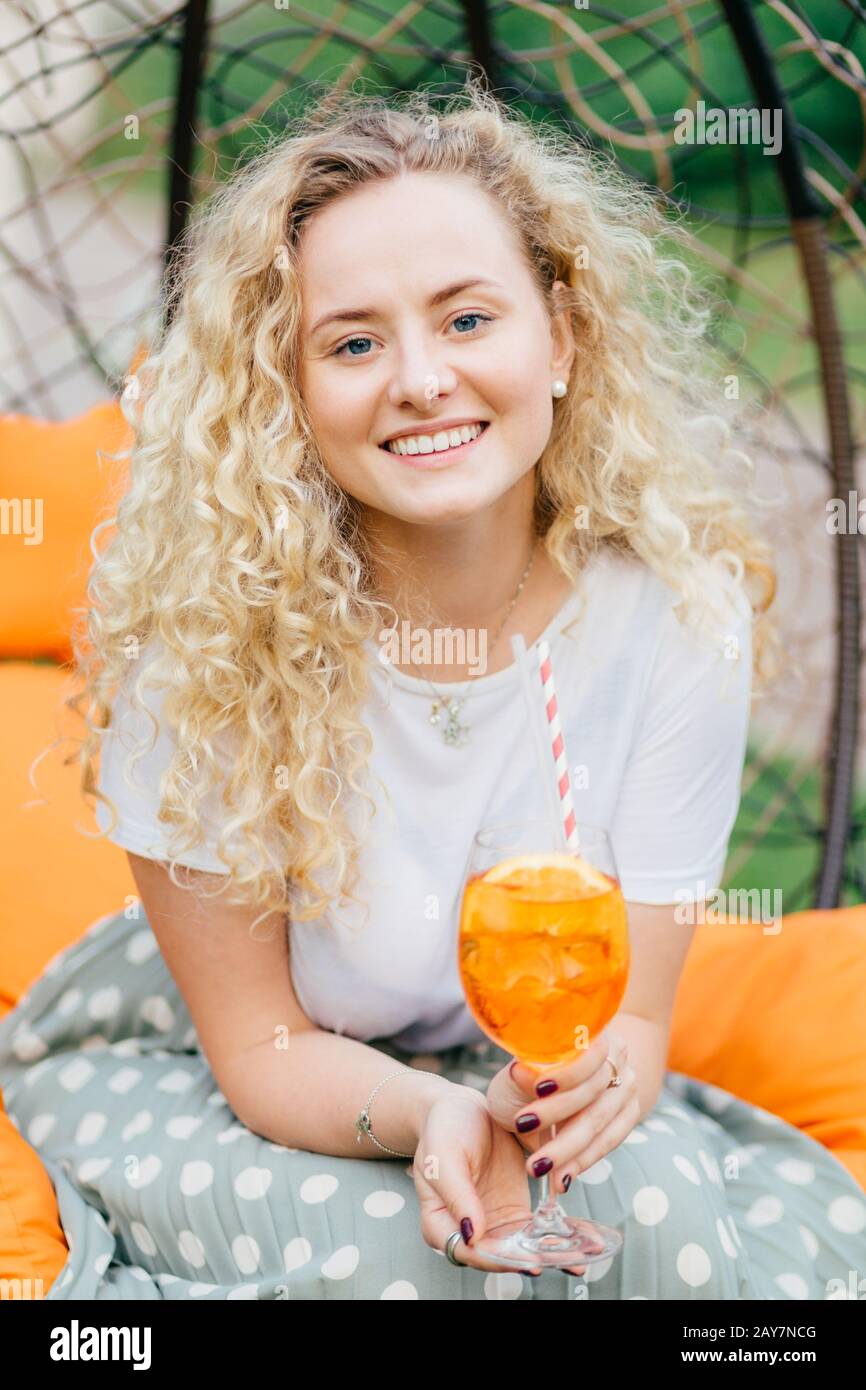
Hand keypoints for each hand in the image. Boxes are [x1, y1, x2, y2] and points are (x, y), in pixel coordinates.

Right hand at [410, 1084, 586, 1276]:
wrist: (462, 1107)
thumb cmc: (444, 1128)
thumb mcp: (444, 1156)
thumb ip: (456, 1195)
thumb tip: (472, 1235)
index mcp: (440, 1222)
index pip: (467, 1252)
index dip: (495, 1259)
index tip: (524, 1259)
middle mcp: (469, 1230)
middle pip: (498, 1257)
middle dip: (530, 1261)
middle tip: (560, 1260)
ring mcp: (494, 1222)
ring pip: (521, 1249)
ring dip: (547, 1254)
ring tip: (577, 1257)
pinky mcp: (515, 1210)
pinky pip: (534, 1230)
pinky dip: (554, 1236)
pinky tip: (577, 1237)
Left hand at [485, 1028, 639, 1191]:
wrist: (566, 1078)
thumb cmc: (535, 1066)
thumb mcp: (523, 1063)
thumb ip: (524, 1070)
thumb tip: (521, 1072)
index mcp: (592, 1031)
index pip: (586, 1051)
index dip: (565, 1072)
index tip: (538, 1090)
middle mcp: (617, 1054)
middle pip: (591, 1090)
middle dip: (556, 1118)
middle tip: (525, 1135)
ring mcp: (627, 1084)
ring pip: (600, 1121)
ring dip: (568, 1150)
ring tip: (539, 1169)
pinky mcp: (630, 1111)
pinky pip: (609, 1140)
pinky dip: (583, 1160)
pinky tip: (562, 1177)